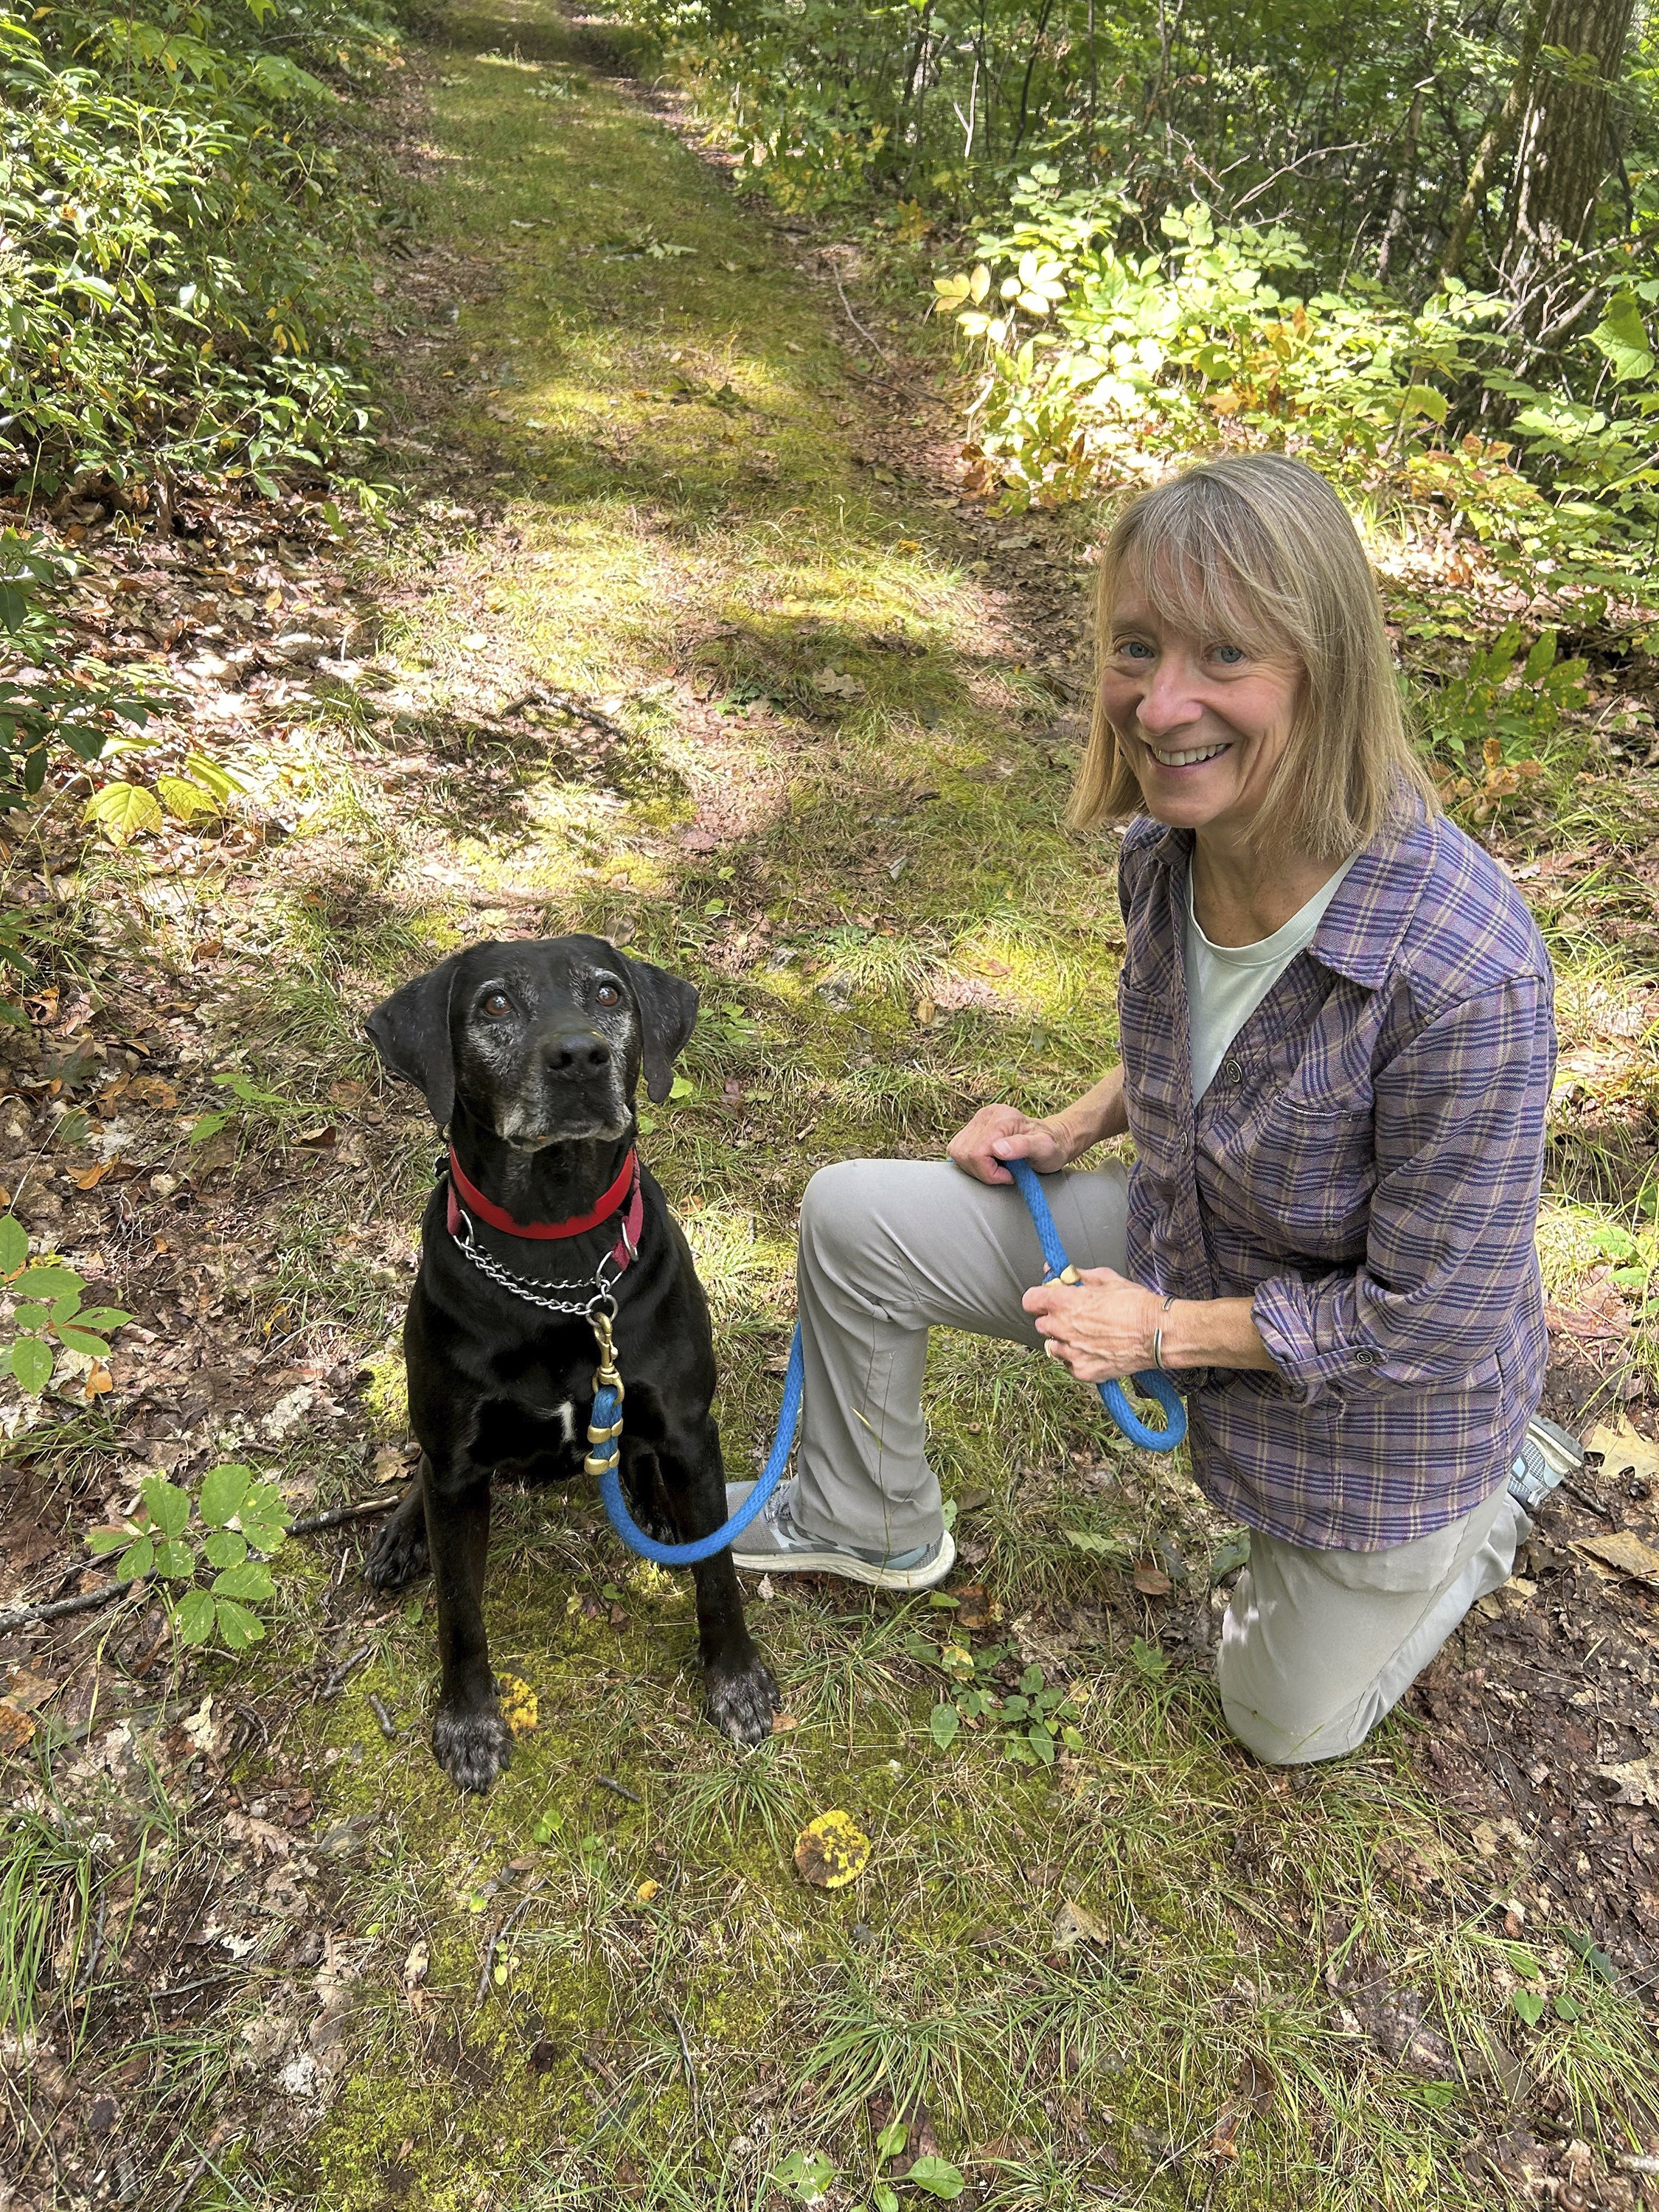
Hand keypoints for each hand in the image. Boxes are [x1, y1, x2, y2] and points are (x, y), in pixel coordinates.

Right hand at [948, 1102, 1068, 1184]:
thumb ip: (1022, 1146)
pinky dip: (971, 1162)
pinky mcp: (972, 1127)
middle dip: (983, 1171)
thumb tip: (996, 1149)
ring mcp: (977, 1119)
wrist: (1054, 1138)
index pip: (977, 1153)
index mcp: (1003, 1118)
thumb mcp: (1044, 1148)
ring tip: (999, 1167)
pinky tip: (990, 1161)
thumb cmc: (1051, 1147)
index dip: (990, 1172)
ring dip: (976, 1167)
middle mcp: (986, 1114)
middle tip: (1005, 1172)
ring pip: (958, 1152)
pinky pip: (957, 1150)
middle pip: (964, 1153)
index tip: (1011, 1175)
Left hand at [1023, 1266, 1162, 1383]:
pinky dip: (1077, 1359)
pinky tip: (1095, 1349)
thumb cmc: (1135, 1304)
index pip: (1029, 1301)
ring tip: (1087, 1335)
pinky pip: (1069, 1365)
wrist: (1157, 1333)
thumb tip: (1061, 1272)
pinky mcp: (1082, 1371)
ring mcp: (1071, 1353)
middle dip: (1053, 1319)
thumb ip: (1077, 1275)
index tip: (1047, 1299)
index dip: (1039, 1299)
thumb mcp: (1106, 1278)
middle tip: (1075, 1316)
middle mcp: (1062, 1328)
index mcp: (1064, 1302)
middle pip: (1041, 1324)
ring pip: (1053, 1346)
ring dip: (1064, 1340)